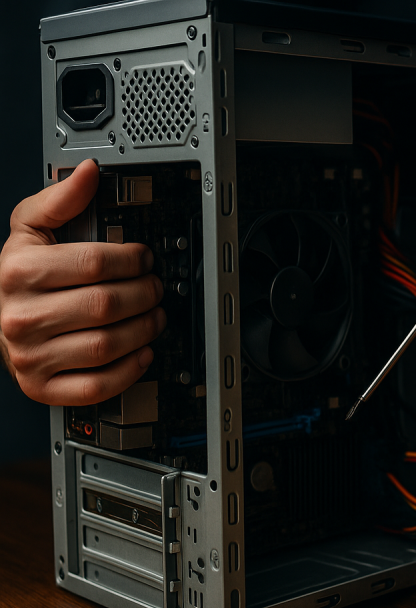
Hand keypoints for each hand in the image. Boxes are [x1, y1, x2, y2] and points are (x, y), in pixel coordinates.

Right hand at [0, 160, 165, 405]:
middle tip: (155, 288)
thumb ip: (61, 199)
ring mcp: (31, 356)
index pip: (94, 263)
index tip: (145, 258)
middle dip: (144, 294)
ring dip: (145, 330)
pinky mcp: (43, 387)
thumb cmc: (19, 277)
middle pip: (106, 305)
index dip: (131, 259)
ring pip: (106, 345)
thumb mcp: (30, 230)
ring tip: (155, 316)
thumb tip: (89, 173)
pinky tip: (142, 352)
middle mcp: (22, 317)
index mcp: (19, 272)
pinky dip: (129, 370)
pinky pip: (96, 385)